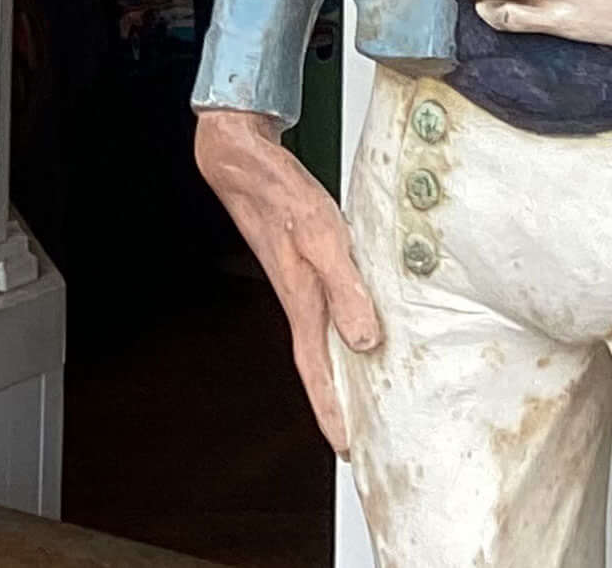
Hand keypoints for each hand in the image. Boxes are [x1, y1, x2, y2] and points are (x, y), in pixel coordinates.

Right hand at [192, 106, 379, 454]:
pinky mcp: (305, 268)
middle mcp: (300, 300)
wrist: (245, 164)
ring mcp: (300, 285)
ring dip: (341, 371)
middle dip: (337, 403)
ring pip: (324, 341)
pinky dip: (343, 333)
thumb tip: (364, 342)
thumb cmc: (281, 196)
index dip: (331, 411)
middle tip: (359, 436)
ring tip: (365, 396)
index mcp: (301, 302)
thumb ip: (345, 290)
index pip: (318, 372)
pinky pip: (328, 313)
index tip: (346, 447)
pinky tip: (361, 330)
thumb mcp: (322, 239)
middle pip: (320, 365)